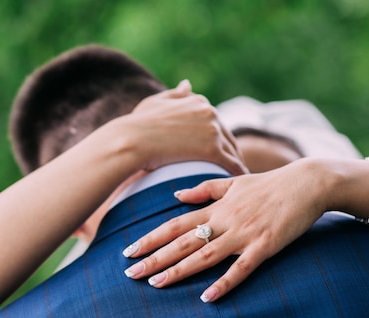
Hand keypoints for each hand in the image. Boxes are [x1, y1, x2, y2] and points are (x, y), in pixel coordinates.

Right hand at [122, 80, 247, 175]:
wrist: (132, 140)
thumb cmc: (137, 125)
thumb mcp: (155, 103)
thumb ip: (174, 95)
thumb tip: (187, 85)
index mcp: (198, 101)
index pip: (215, 120)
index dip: (217, 136)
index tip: (218, 148)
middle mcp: (209, 111)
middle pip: (226, 135)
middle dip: (229, 150)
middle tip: (231, 166)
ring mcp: (212, 130)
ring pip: (231, 149)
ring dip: (235, 162)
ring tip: (235, 176)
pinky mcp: (212, 149)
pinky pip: (231, 163)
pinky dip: (236, 171)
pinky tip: (237, 181)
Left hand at [122, 159, 330, 301]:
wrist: (308, 183)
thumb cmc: (270, 184)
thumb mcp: (233, 182)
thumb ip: (203, 190)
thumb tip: (175, 196)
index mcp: (215, 208)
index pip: (175, 225)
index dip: (150, 238)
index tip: (128, 251)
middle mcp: (224, 221)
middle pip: (182, 242)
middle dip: (154, 258)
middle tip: (130, 274)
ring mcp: (243, 234)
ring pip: (204, 256)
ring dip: (178, 271)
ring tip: (155, 284)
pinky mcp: (264, 246)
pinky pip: (241, 269)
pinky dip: (224, 283)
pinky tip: (207, 298)